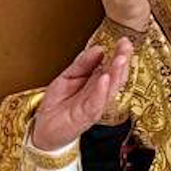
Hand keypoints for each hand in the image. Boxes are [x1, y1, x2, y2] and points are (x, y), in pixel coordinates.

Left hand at [30, 39, 132, 153]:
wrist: (43, 129)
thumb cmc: (57, 105)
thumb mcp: (68, 77)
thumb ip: (82, 64)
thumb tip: (99, 48)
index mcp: (96, 84)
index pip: (111, 67)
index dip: (118, 54)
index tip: (124, 41)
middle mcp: (98, 95)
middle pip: (114, 77)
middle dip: (122, 61)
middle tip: (126, 46)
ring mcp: (94, 106)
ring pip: (109, 89)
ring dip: (115, 73)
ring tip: (120, 58)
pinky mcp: (85, 116)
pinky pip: (95, 103)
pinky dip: (100, 91)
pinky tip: (104, 79)